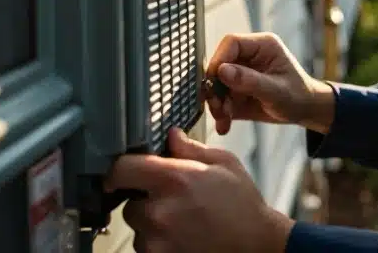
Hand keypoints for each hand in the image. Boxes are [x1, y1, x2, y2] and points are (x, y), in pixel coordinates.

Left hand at [105, 128, 293, 252]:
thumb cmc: (243, 206)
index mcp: (173, 179)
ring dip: (152, 225)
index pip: (122, 169)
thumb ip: (191, 149)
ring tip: (182, 223)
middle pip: (129, 204)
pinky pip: (146, 249)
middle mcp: (160, 211)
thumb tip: (171, 136)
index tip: (123, 173)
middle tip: (172, 202)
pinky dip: (158, 244)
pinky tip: (183, 238)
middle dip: (145, 201)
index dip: (120, 170)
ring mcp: (158, 241)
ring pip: (138, 230)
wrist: (257, 246)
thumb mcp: (224, 165)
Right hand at [205, 32, 335, 135]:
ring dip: (216, 103)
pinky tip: (224, 125)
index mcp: (262, 46)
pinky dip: (220, 113)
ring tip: (223, 119)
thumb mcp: (277, 91)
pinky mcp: (237, 89)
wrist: (305, 111)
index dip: (219, 60)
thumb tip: (222, 71)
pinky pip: (221, 98)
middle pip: (219, 64)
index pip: (231, 43)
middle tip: (218, 108)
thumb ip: (250, 81)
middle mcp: (249, 56)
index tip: (214, 82)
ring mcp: (241, 72)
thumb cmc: (299, 96)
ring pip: (217, 84)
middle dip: (216, 88)